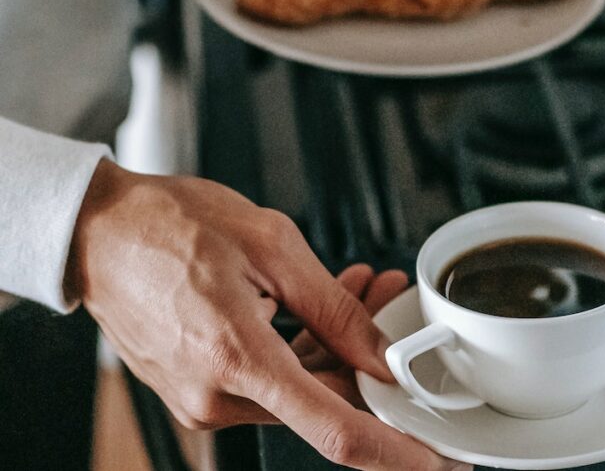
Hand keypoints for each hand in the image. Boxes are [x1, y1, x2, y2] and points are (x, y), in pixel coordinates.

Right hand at [67, 159, 467, 470]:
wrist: (97, 230)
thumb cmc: (168, 226)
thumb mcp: (272, 248)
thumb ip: (337, 310)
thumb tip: (383, 356)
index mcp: (237, 360)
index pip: (336, 431)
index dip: (396, 452)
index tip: (437, 459)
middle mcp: (214, 395)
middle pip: (324, 401)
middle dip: (370, 359)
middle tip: (395, 303)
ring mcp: (202, 397)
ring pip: (300, 387)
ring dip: (337, 345)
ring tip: (363, 286)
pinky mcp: (196, 387)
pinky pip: (268, 378)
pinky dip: (301, 348)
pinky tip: (321, 306)